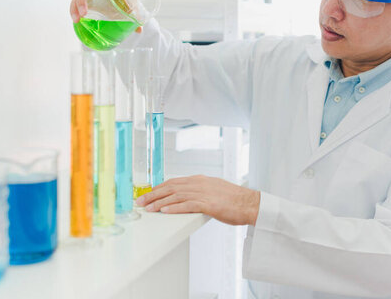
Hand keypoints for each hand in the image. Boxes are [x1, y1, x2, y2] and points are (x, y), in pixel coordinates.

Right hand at [69, 0, 142, 31]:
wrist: (126, 2)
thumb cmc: (130, 1)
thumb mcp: (134, 7)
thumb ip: (136, 16)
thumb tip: (138, 29)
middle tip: (84, 12)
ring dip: (76, 6)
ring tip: (77, 19)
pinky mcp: (87, 1)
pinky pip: (76, 2)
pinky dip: (73, 10)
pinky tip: (75, 20)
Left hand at [135, 175, 260, 225]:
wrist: (249, 203)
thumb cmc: (233, 199)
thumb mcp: (213, 189)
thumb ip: (199, 190)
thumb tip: (186, 196)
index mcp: (199, 179)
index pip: (173, 181)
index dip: (158, 188)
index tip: (148, 193)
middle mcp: (199, 183)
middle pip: (170, 187)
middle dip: (153, 194)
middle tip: (140, 201)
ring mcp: (203, 193)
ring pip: (176, 196)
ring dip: (159, 202)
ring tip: (148, 208)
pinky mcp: (208, 204)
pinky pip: (187, 205)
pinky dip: (175, 208)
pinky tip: (165, 211)